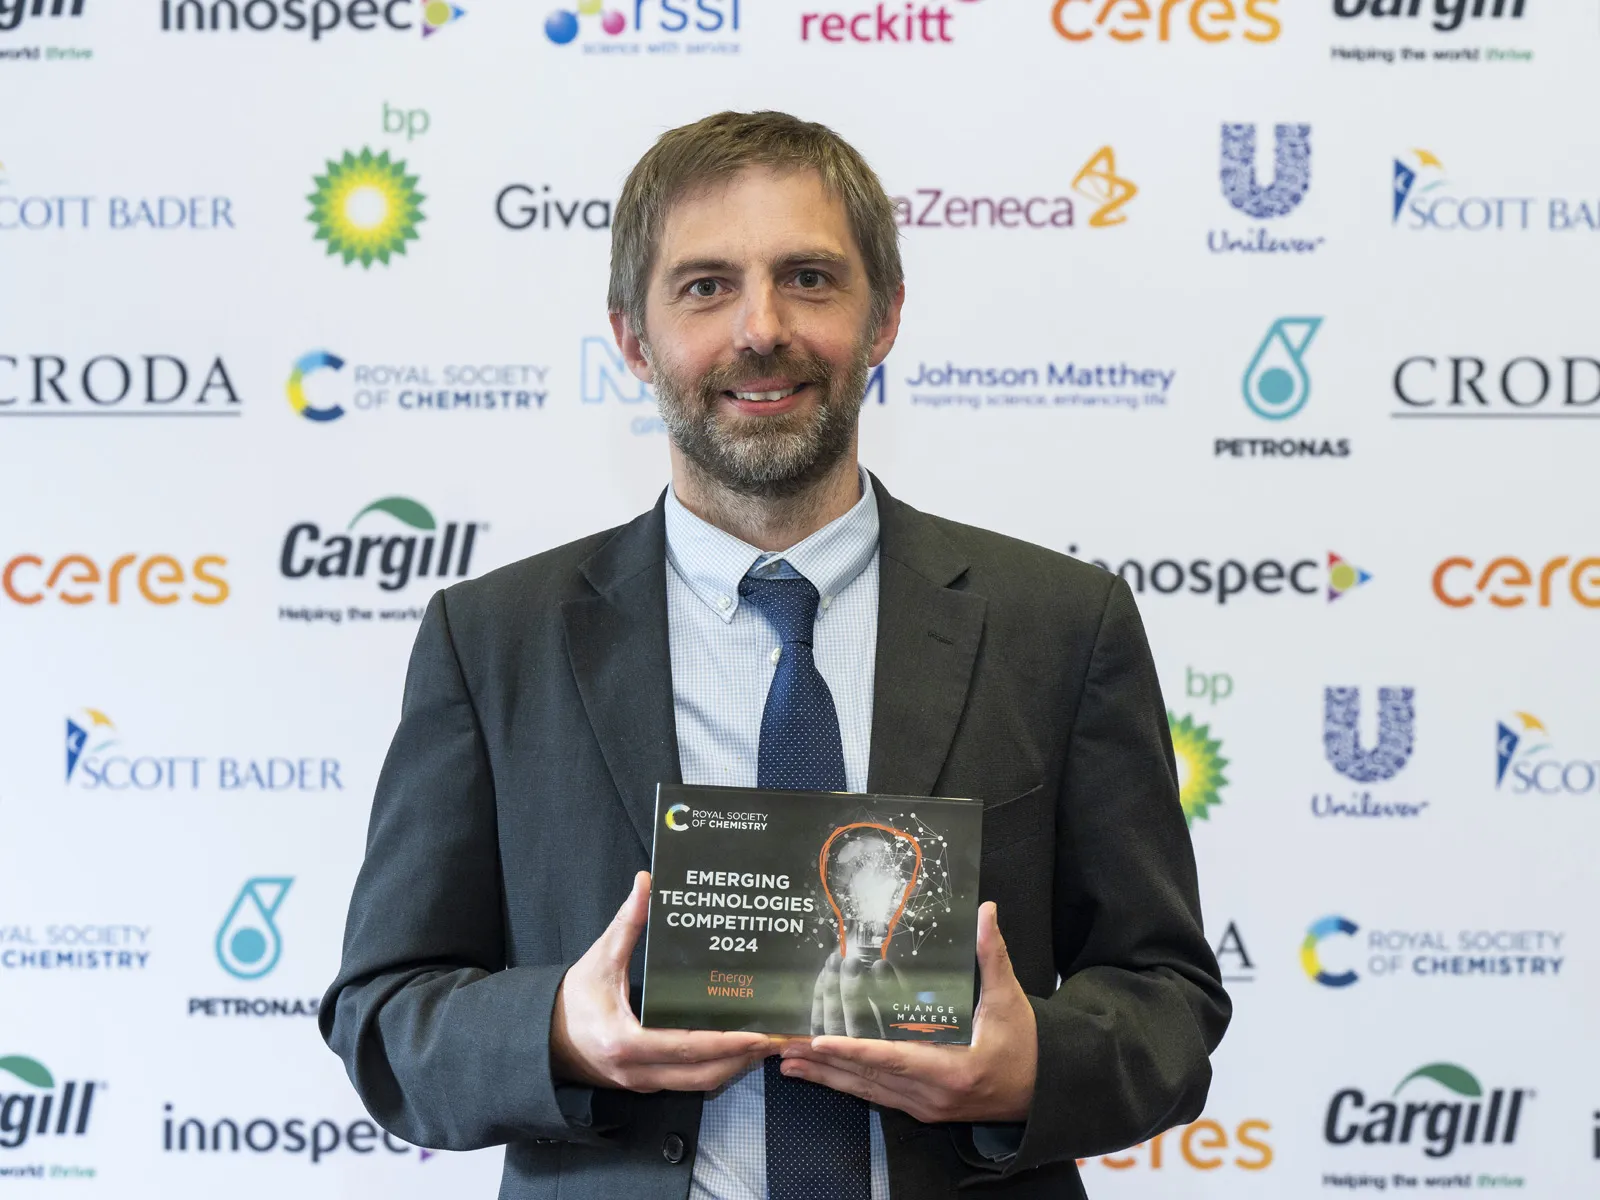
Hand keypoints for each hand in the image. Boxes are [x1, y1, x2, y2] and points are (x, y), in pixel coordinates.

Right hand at [550, 871, 772, 1091]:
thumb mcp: (598, 960)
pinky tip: (736, 1051)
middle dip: (742, 1059)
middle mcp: (637, 1071)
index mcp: (626, 1042)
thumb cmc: (573, 999)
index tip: (756, 1034)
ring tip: (765, 1045)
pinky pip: (687, 1083)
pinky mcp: (645, 1084)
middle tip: (776, 1039)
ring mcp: (642, 1083)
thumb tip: (646, 881)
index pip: (686, 1048)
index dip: (724, 1043)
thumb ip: (625, 924)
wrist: (544, 1040)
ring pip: (698, 1085)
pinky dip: (715, 1069)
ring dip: (733, 1067)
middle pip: (702, 1075)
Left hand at [779, 902, 1036, 1123]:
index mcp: (952, 1071)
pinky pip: (876, 1096)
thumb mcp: (1008, 1000)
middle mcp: (932, 1096)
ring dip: (827, 1077)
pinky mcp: (921, 1109)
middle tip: (783, 1049)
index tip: (820, 1042)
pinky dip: (847, 1084)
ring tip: (788, 1063)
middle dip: (824, 1064)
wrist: (1042, 1093)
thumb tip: (985, 911)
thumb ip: (991, 956)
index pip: (892, 1060)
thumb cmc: (1026, 1046)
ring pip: (867, 1092)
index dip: (854, 1050)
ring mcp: (924, 1107)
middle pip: (869, 1080)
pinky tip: (822, 1073)